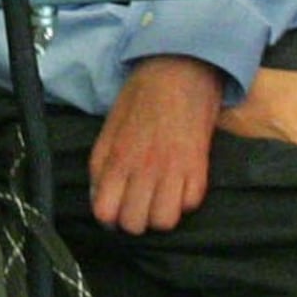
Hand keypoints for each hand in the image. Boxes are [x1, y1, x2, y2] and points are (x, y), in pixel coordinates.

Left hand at [88, 54, 223, 233]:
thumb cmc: (142, 96)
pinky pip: (192, 204)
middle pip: (135, 224)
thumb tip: (98, 195)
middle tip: (138, 206)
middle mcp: (144, 170)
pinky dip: (185, 201)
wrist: (181, 72)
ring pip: (165, 221)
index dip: (108, 217)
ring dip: (160, 215)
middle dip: (134, 220)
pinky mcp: (199, 167)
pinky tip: (179, 186)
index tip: (115, 210)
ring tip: (160, 200)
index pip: (105, 212)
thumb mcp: (109, 127)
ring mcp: (173, 170)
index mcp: (117, 159)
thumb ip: (101, 164)